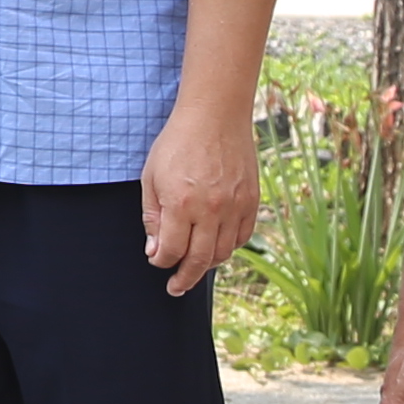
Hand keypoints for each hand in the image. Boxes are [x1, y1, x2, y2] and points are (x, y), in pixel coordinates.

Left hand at [140, 103, 257, 295]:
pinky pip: (242, 237)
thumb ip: (153, 217)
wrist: (215, 116)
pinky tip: (216, 246)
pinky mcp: (251, 200)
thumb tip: (156, 251)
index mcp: (182, 204)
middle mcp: (211, 210)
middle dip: (184, 278)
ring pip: (223, 252)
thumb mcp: (151, 177)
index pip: (172, 251)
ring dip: (206, 264)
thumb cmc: (177, 143)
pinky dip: (229, 247)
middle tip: (176, 287)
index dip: (162, 262)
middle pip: (199, 260)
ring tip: (194, 266)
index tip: (157, 261)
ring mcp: (235, 206)